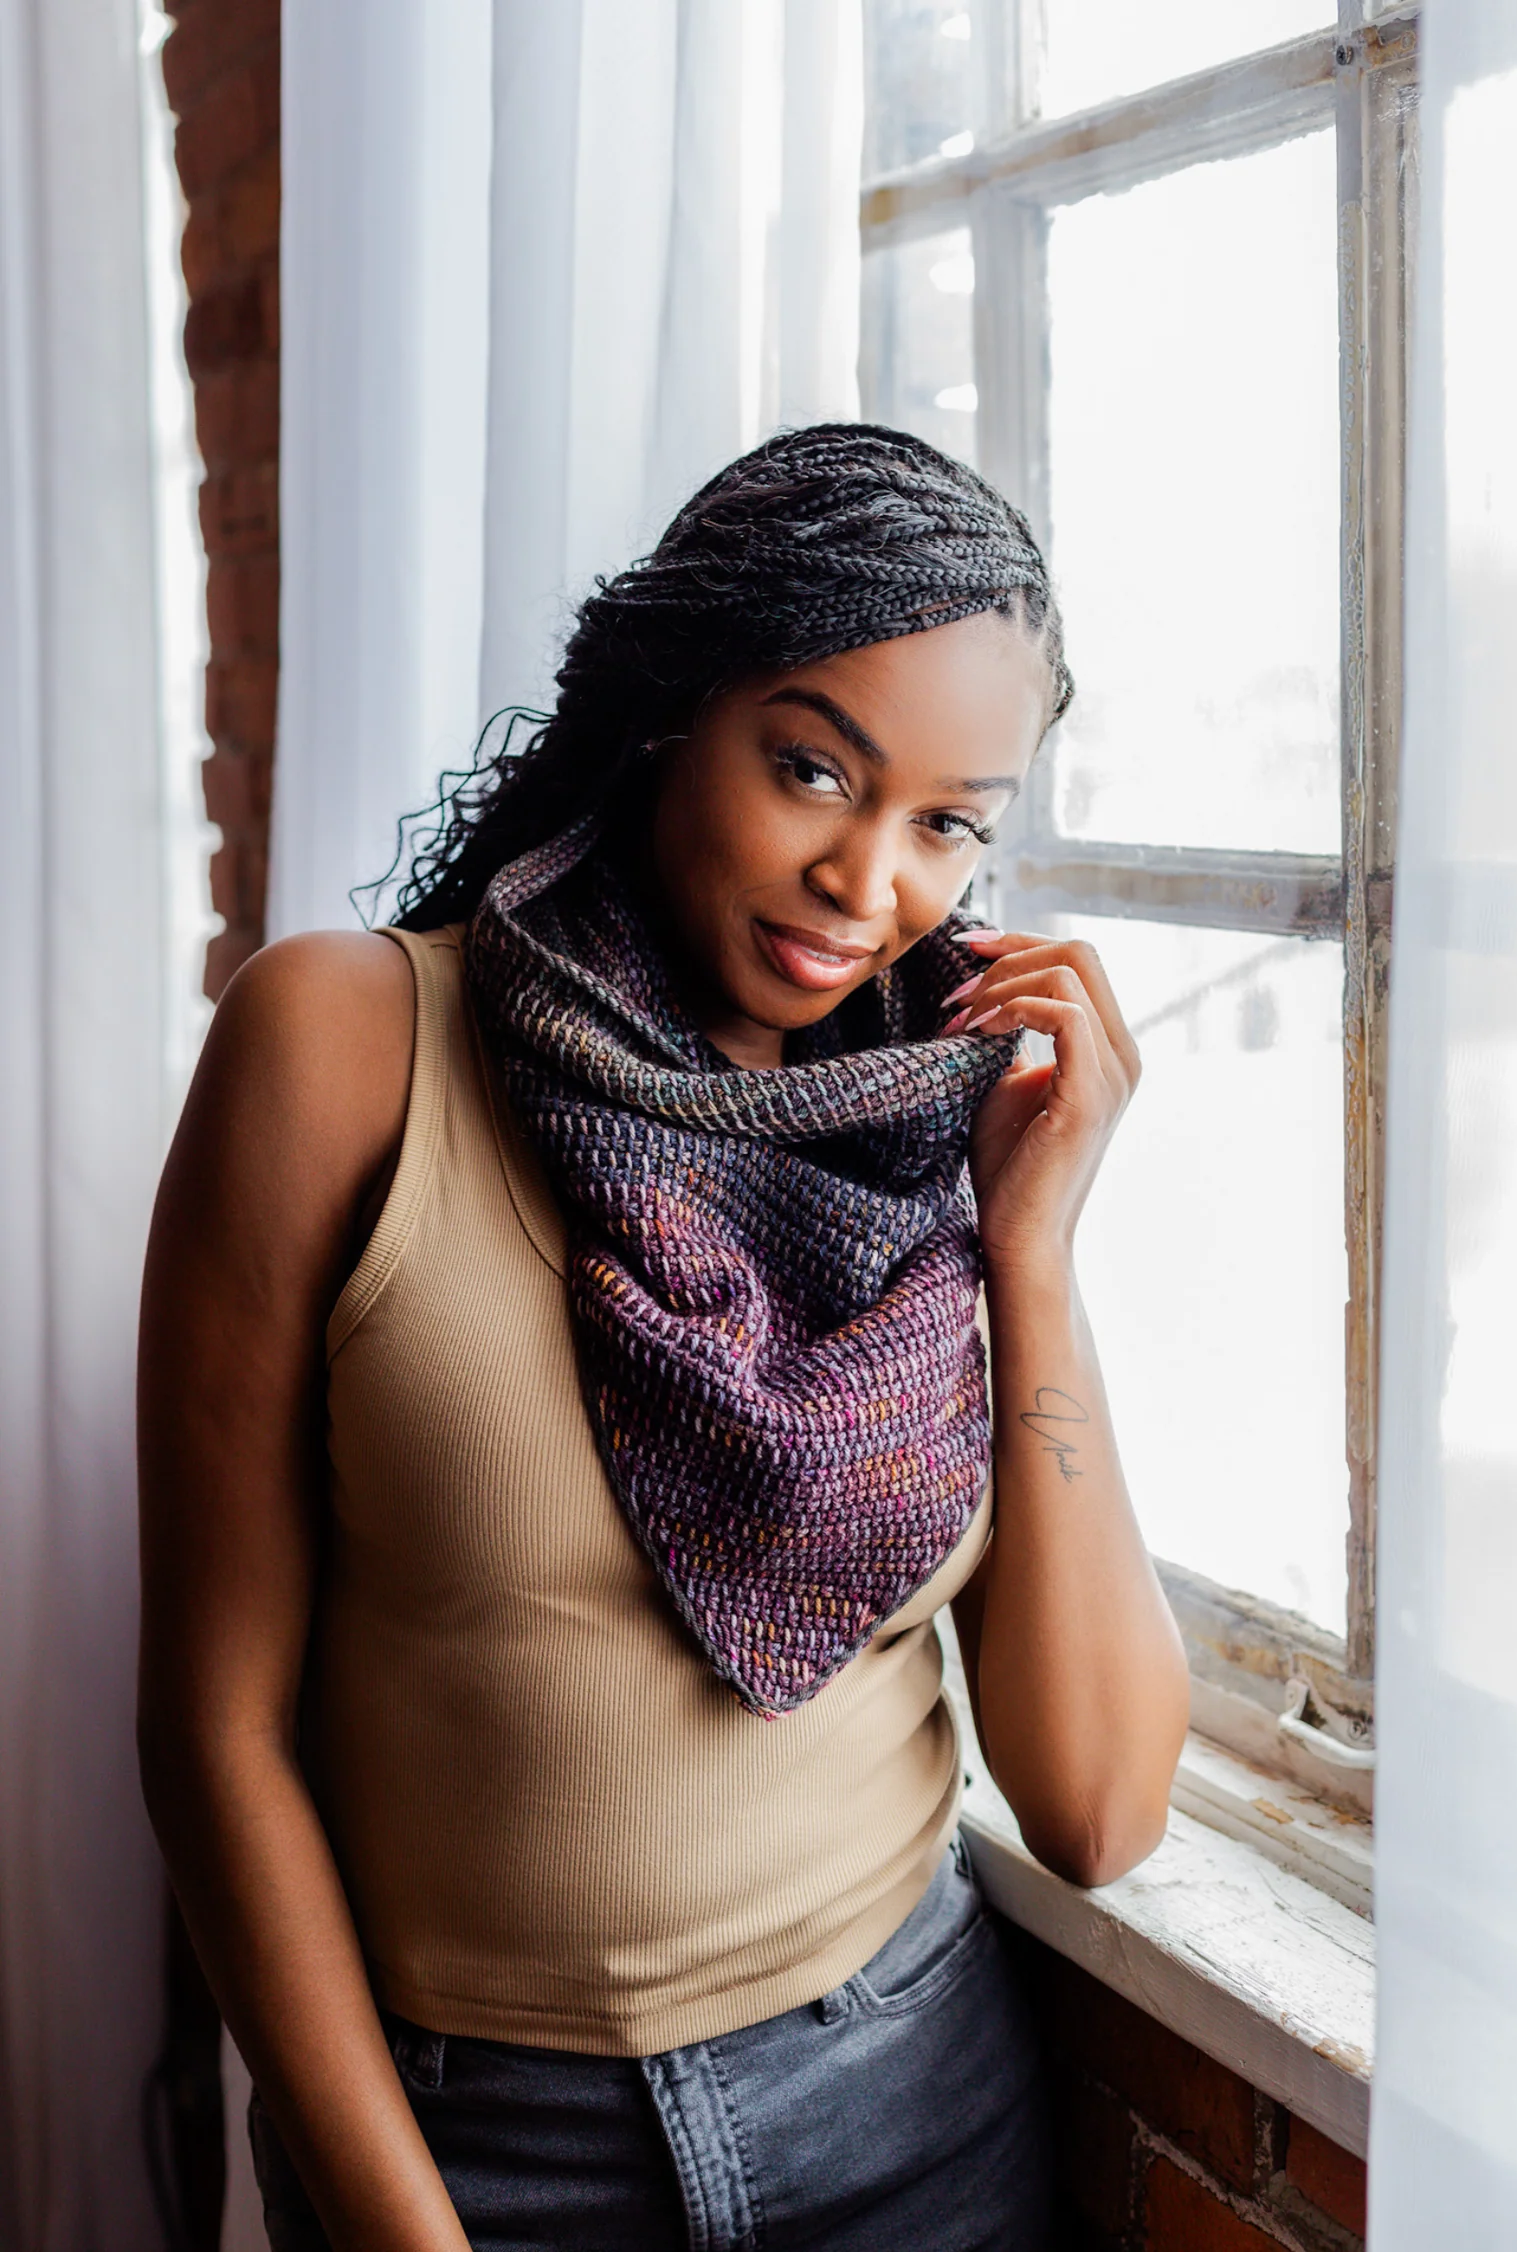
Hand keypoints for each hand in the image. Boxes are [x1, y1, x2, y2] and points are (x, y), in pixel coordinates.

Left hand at [941, 932, 1139, 1270]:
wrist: (1019, 1234)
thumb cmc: (1009, 1166)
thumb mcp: (1005, 1081)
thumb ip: (1011, 1034)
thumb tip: (987, 989)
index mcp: (1107, 1047)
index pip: (1079, 959)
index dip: (1020, 942)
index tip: (965, 951)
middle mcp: (1123, 1054)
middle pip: (1081, 951)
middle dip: (1009, 954)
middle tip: (957, 990)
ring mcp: (1113, 1073)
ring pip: (1071, 972)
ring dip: (1003, 984)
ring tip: (961, 1019)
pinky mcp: (1090, 1094)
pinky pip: (1064, 1014)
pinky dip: (1014, 1007)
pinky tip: (978, 1033)